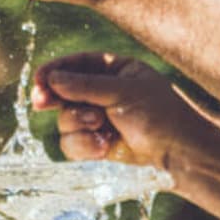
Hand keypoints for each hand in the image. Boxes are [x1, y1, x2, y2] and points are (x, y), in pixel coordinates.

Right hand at [33, 53, 206, 173]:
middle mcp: (104, 93)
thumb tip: (52, 79)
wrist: (180, 154)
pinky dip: (83, 147)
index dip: (55, 71)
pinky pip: (72, 144)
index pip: (77, 65)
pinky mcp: (97, 146)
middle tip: (41, 103)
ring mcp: (99, 120)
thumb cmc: (160, 115)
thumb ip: (86, 86)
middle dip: (59, 100)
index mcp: (115, 70)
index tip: (39, 80)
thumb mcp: (123, 93)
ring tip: (100, 130)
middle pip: (63, 93)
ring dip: (77, 126)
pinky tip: (103, 149)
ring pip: (65, 121)